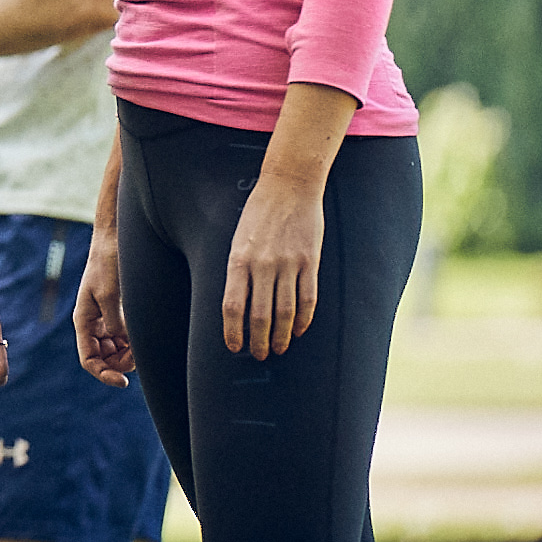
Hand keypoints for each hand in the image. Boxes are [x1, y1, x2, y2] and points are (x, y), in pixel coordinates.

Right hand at [73, 235, 134, 385]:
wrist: (115, 239)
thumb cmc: (107, 263)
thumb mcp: (109, 294)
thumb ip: (115, 322)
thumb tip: (122, 343)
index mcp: (84, 320)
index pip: (89, 359)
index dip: (104, 374)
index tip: (124, 382)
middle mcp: (93, 323)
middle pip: (103, 358)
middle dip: (120, 364)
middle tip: (139, 358)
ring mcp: (106, 318)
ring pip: (116, 350)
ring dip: (129, 354)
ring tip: (144, 346)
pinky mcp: (119, 312)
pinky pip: (125, 337)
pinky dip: (134, 342)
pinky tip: (145, 335)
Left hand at [223, 171, 324, 358]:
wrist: (289, 185)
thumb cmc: (259, 213)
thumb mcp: (238, 239)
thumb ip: (237, 271)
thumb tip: (237, 306)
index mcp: (238, 259)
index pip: (232, 306)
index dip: (233, 332)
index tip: (234, 347)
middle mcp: (262, 264)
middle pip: (259, 316)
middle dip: (258, 341)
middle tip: (259, 355)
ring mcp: (288, 263)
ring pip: (284, 312)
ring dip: (281, 336)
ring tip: (278, 348)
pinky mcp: (309, 261)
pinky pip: (307, 298)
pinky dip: (303, 319)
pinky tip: (298, 330)